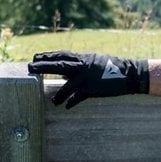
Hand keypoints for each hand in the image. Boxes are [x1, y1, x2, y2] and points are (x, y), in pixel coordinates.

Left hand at [28, 51, 149, 108]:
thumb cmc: (112, 67)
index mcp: (83, 58)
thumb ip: (78, 66)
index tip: (35, 57)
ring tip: (53, 101)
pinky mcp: (92, 89)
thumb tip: (64, 73)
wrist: (131, 73)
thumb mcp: (94, 61)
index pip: (61, 55)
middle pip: (59, 65)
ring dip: (59, 94)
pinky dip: (71, 102)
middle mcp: (83, 66)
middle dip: (43, 66)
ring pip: (67, 86)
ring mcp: (87, 78)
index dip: (47, 56)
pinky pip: (78, 97)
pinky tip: (66, 106)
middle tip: (30, 68)